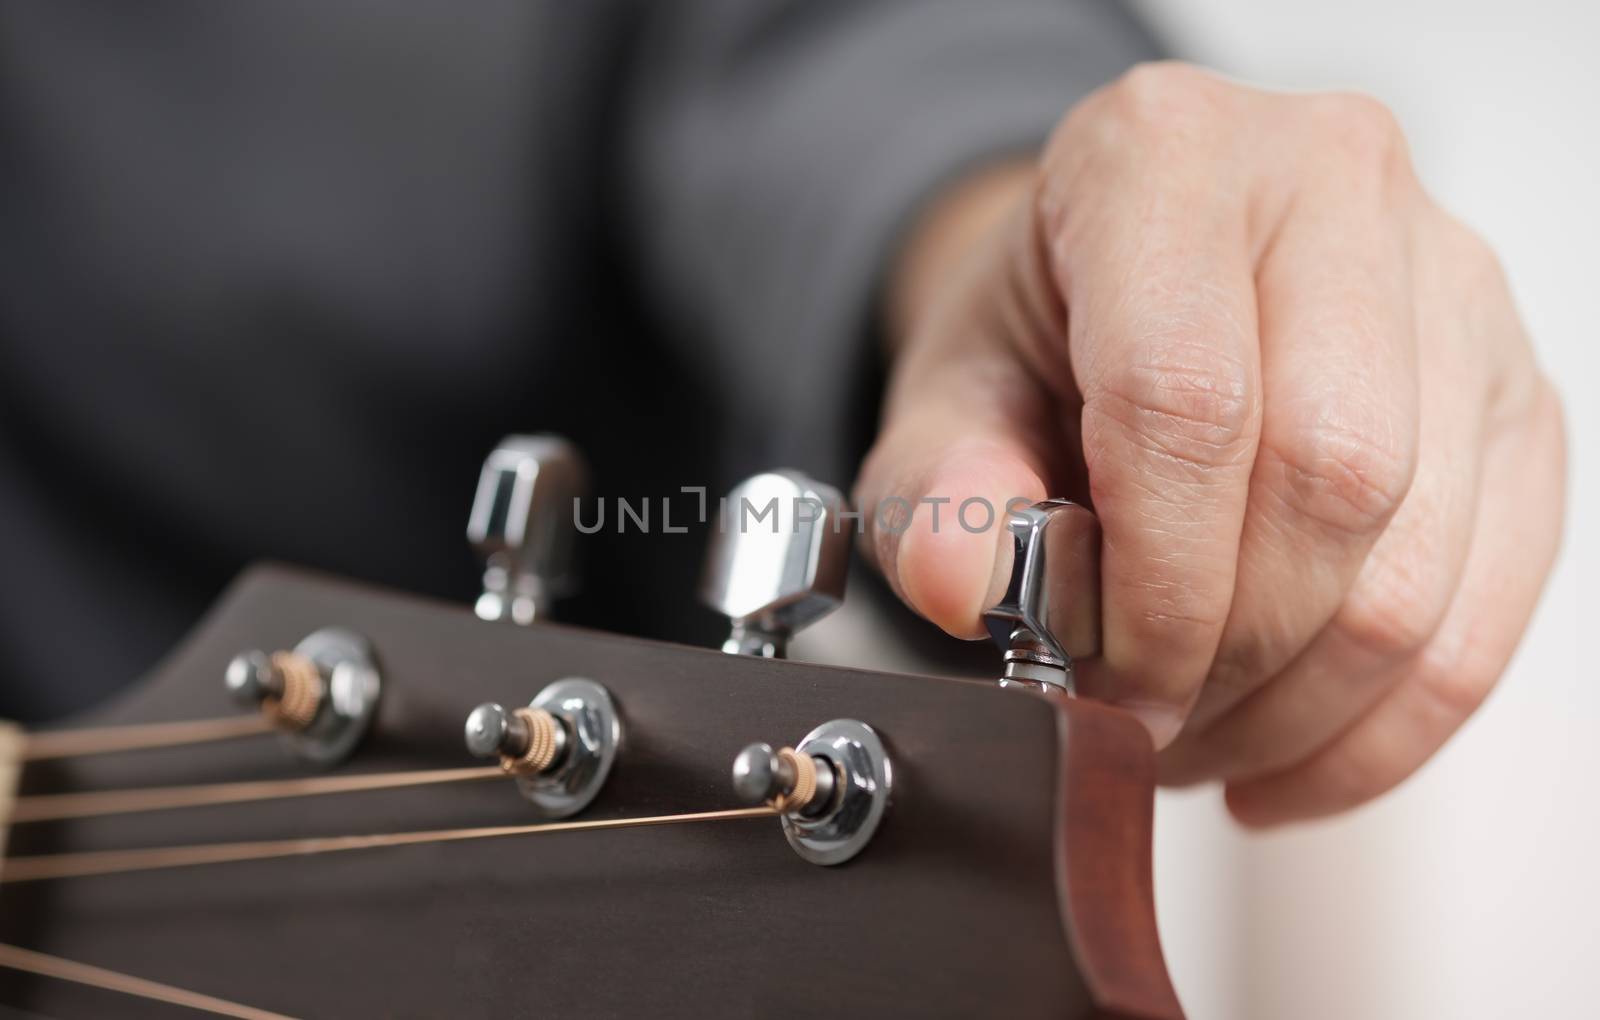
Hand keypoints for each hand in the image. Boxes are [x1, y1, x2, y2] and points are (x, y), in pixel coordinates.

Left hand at [856, 63, 1565, 825]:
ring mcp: (1451, 285)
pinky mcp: (1513, 388)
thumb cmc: (1037, 334)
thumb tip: (961, 586)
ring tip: (1201, 743)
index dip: (1151, 586)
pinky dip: (1390, 720)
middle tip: (1145, 728)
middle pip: (1329, 480)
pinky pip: (1493, 596)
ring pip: (1421, 558)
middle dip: (1230, 657)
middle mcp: (1331, 185)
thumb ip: (937, 489)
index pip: (1188, 399)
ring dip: (1303, 706)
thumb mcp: (945, 397)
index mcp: (1163, 158)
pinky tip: (1290, 756)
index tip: (1106, 687)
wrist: (1122, 287)